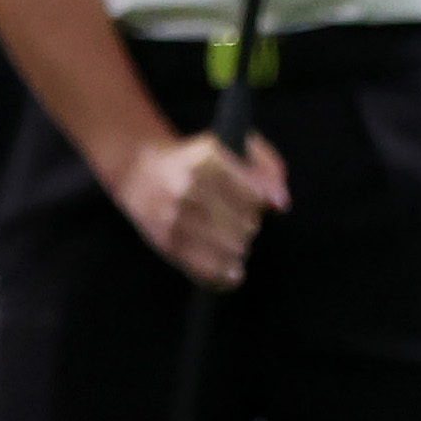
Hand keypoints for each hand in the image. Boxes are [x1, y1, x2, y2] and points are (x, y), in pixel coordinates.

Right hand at [115, 132, 289, 290]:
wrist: (140, 172)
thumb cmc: (195, 159)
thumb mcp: (231, 146)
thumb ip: (266, 166)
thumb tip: (281, 204)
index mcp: (208, 157)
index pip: (254, 193)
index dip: (264, 201)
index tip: (262, 202)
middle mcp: (189, 186)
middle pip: (246, 223)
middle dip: (251, 223)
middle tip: (242, 219)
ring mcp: (175, 216)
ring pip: (231, 247)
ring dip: (240, 247)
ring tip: (235, 240)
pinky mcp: (167, 243)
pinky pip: (207, 269)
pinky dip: (226, 274)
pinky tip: (233, 270)